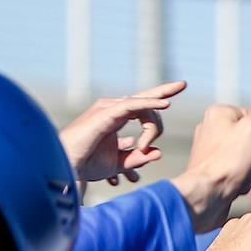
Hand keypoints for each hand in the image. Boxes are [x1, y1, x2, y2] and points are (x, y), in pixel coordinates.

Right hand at [62, 82, 185, 185]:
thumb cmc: (87, 164)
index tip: (156, 133)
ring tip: (157, 126)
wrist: (67, 166)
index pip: (142, 108)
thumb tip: (158, 153)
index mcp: (116, 117)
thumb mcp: (119, 164)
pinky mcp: (105, 113)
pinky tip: (165, 104)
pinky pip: (132, 106)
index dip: (157, 116)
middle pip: (144, 99)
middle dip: (164, 92)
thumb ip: (138, 157)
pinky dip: (149, 104)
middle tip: (183, 84)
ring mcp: (108, 109)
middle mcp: (113, 109)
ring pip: (141, 104)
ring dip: (152, 123)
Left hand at [174, 101, 250, 232]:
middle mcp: (212, 127)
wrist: (208, 194)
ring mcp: (211, 148)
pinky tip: (237, 182)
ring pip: (250, 154)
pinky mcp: (213, 167)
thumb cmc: (229, 161)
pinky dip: (244, 177)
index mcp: (221, 112)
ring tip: (243, 174)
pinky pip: (240, 168)